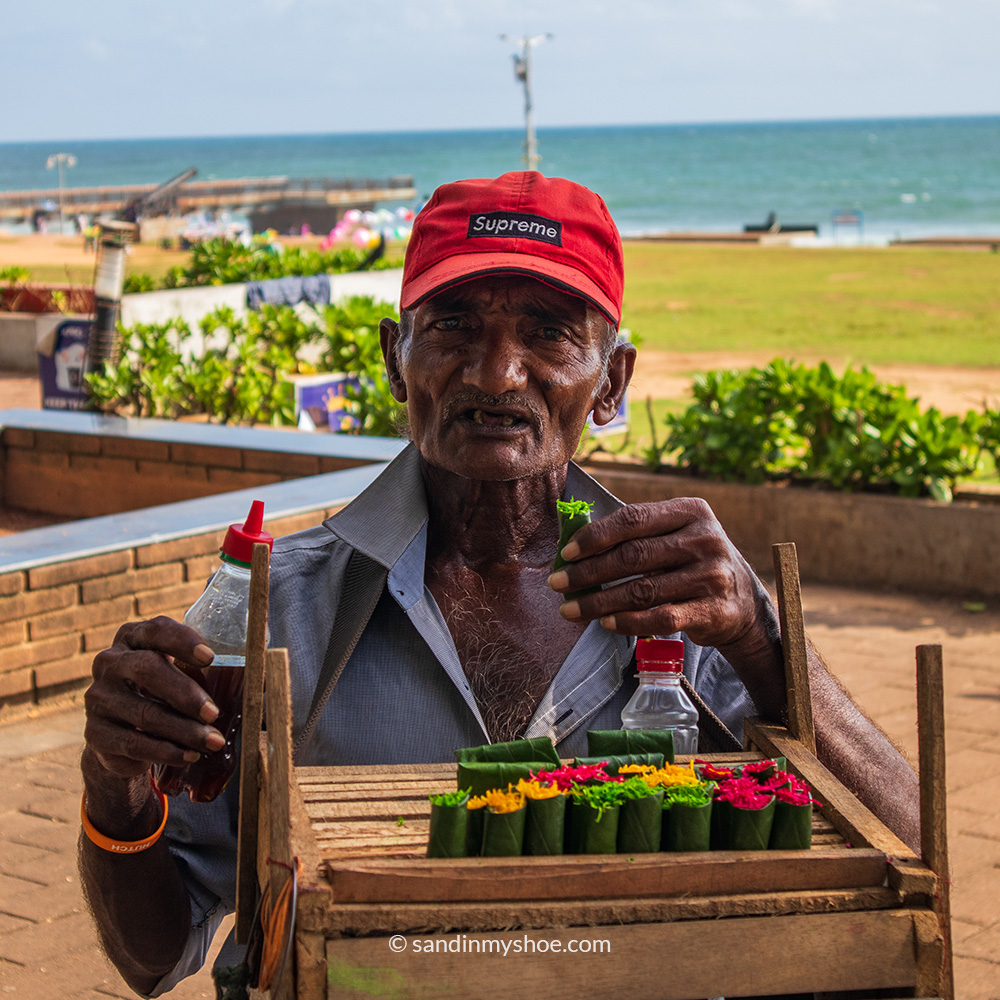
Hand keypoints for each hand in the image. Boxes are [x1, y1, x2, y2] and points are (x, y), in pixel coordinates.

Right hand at [84, 616, 223, 780]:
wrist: (122, 733)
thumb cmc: (163, 691)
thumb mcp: (179, 672)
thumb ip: (207, 667)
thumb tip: (263, 669)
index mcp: (134, 637)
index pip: (157, 630)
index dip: (183, 642)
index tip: (211, 658)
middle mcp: (110, 662)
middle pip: (147, 670)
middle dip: (186, 692)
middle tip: (214, 712)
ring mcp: (98, 698)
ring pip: (144, 712)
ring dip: (183, 730)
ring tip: (212, 741)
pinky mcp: (95, 733)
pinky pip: (133, 743)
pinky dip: (165, 751)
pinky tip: (189, 755)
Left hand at [546, 498, 771, 652]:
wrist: (743, 601)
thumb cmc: (692, 562)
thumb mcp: (676, 534)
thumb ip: (637, 533)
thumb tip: (573, 547)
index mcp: (690, 511)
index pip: (633, 519)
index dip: (595, 536)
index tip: (566, 553)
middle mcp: (704, 539)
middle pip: (633, 555)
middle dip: (588, 572)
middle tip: (557, 584)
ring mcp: (712, 575)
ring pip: (643, 589)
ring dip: (600, 602)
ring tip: (571, 610)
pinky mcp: (713, 610)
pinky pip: (661, 617)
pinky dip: (629, 622)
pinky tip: (606, 624)